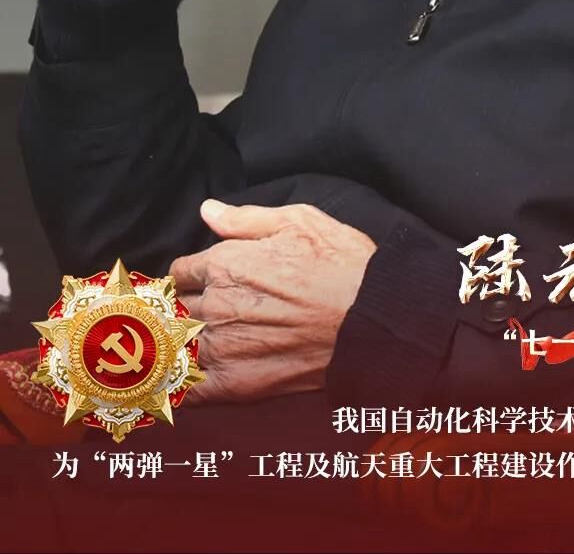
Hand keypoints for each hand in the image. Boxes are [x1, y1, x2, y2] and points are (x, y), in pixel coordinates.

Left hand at [170, 200, 376, 404]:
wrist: (372, 318)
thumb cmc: (342, 265)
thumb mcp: (298, 221)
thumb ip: (245, 218)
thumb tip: (208, 210)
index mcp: (225, 263)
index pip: (181, 271)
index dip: (191, 275)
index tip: (200, 284)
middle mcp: (217, 303)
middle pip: (177, 308)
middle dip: (184, 309)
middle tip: (199, 315)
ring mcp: (224, 345)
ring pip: (176, 345)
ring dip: (179, 345)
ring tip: (188, 348)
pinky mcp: (235, 382)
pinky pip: (190, 388)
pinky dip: (183, 385)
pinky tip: (188, 382)